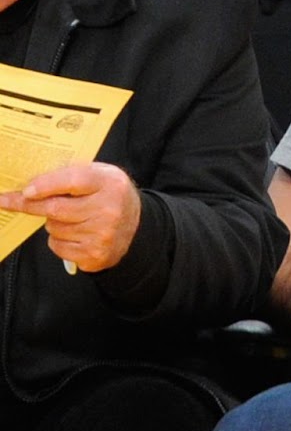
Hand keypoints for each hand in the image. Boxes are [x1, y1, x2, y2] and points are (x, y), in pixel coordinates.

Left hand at [0, 162, 140, 270]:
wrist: (138, 227)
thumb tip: (31, 184)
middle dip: (29, 205)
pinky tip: (73, 234)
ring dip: (51, 223)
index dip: (46, 185)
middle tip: (9, 201)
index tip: (26, 190)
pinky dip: (58, 240)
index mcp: (109, 184)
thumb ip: (71, 175)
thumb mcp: (99, 176)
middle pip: (56, 209)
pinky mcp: (95, 255)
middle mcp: (108, 210)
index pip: (72, 182)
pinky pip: (58, 246)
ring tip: (69, 218)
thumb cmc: (109, 196)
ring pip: (54, 228)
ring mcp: (102, 236)